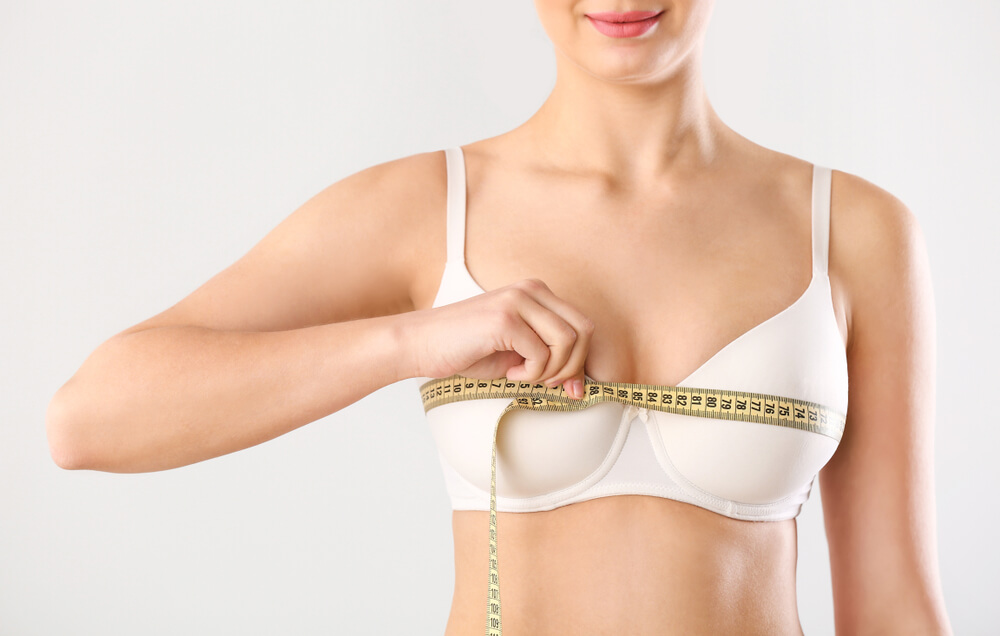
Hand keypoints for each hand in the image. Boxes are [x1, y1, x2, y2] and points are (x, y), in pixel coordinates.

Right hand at [407, 278, 594, 398]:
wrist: (422, 343)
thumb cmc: (467, 349)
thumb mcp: (517, 351)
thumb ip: (549, 356)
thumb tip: (579, 384)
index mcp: (536, 292)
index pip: (583, 324)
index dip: (582, 360)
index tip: (570, 387)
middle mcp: (531, 289)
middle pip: (584, 331)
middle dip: (571, 366)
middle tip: (546, 382)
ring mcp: (518, 300)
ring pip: (567, 342)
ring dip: (550, 370)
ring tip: (523, 375)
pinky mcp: (504, 318)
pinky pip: (541, 354)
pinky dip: (529, 374)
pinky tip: (509, 373)